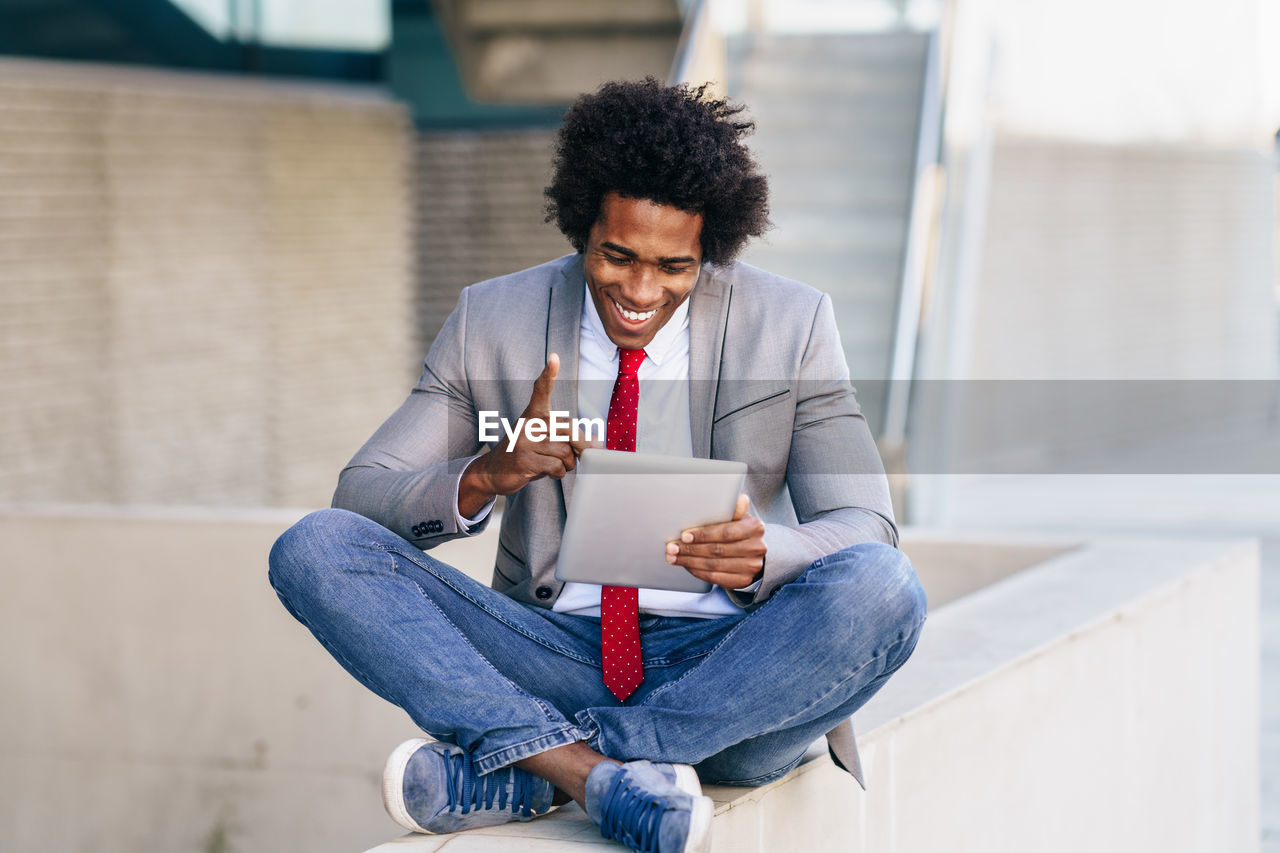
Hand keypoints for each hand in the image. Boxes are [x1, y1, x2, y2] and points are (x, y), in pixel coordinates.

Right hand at [459, 354, 596, 516]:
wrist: (493, 471)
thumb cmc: (526, 453)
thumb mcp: (544, 440)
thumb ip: (567, 437)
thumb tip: (596, 443)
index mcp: (533, 414)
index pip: (541, 390)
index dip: (549, 374)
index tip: (554, 358)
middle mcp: (528, 424)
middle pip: (569, 428)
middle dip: (582, 445)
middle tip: (583, 454)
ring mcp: (524, 442)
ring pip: (565, 451)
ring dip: (569, 463)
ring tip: (558, 465)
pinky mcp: (523, 461)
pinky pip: (556, 466)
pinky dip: (559, 473)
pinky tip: (549, 472)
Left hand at [665, 494, 765, 590]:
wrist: (753, 552)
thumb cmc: (739, 530)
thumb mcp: (738, 517)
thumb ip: (734, 509)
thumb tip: (740, 498)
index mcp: (755, 528)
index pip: (725, 532)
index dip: (703, 535)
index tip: (684, 536)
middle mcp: (756, 548)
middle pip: (717, 550)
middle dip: (691, 549)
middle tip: (673, 547)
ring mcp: (751, 567)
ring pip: (714, 566)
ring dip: (690, 562)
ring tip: (675, 557)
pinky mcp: (743, 581)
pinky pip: (716, 578)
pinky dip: (698, 572)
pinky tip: (687, 566)